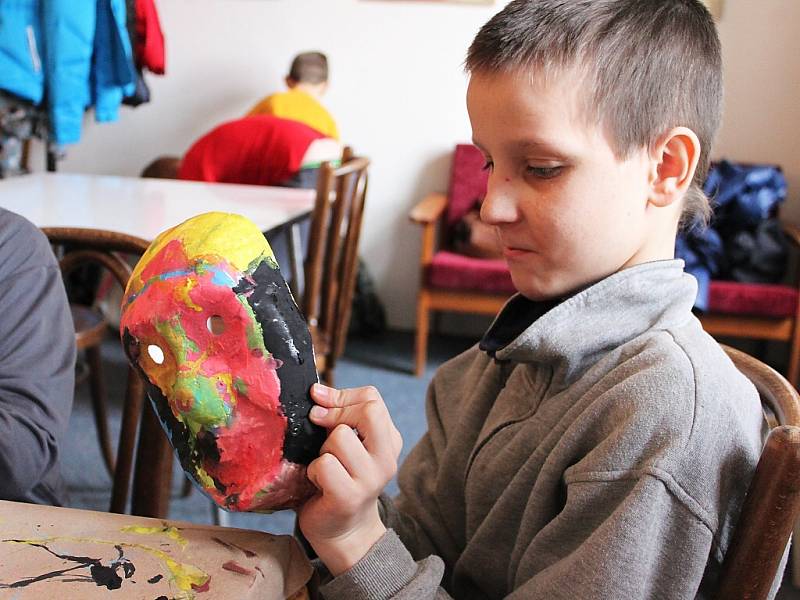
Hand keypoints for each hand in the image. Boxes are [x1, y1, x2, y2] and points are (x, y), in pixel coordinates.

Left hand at [297, 383, 402, 575]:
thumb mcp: (348, 443)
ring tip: (324, 465)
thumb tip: (317, 392)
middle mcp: (386, 459)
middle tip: (321, 430)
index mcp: (389, 440)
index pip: (372, 398)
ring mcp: (370, 479)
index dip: (342, 396)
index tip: (320, 403)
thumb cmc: (338, 479)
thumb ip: (340, 415)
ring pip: (340, 437)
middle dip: (336, 416)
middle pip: (368, 411)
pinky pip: (325, 465)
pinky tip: (318, 483)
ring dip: (322, 449)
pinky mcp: (348, 497)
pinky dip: (314, 471)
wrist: (342, 530)